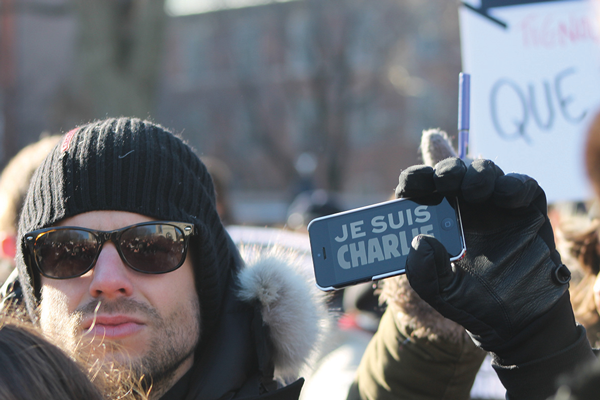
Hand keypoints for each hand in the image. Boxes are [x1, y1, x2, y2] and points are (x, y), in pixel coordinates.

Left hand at [397, 157, 571, 354]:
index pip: (422, 189)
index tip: (410, 182)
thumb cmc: (473, 304)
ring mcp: (496, 207)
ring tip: (474, 192)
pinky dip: (513, 184)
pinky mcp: (527, 210)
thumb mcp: (440, 292)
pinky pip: (522, 186)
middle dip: (447, 168)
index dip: (415, 178)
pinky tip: (506, 197)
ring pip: (484, 172)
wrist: (519, 323)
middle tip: (444, 179)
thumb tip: (420, 240)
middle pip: (453, 172)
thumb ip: (423, 271)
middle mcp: (465, 208)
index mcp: (438, 221)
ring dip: (477, 173)